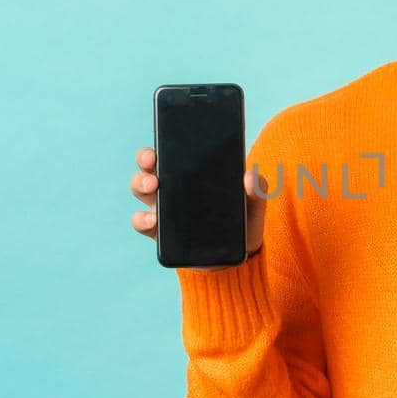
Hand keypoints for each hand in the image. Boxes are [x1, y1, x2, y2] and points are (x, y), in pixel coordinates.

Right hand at [130, 146, 267, 271]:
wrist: (237, 257)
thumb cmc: (242, 223)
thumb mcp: (253, 205)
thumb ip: (256, 189)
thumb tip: (249, 176)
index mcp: (192, 175)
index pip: (172, 154)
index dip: (163, 145)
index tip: (163, 141)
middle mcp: (172, 189)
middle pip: (150, 168)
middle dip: (145, 160)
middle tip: (153, 162)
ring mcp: (164, 210)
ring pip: (141, 190)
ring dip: (140, 184)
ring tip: (152, 186)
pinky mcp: (160, 233)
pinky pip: (143, 223)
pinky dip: (142, 219)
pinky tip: (152, 220)